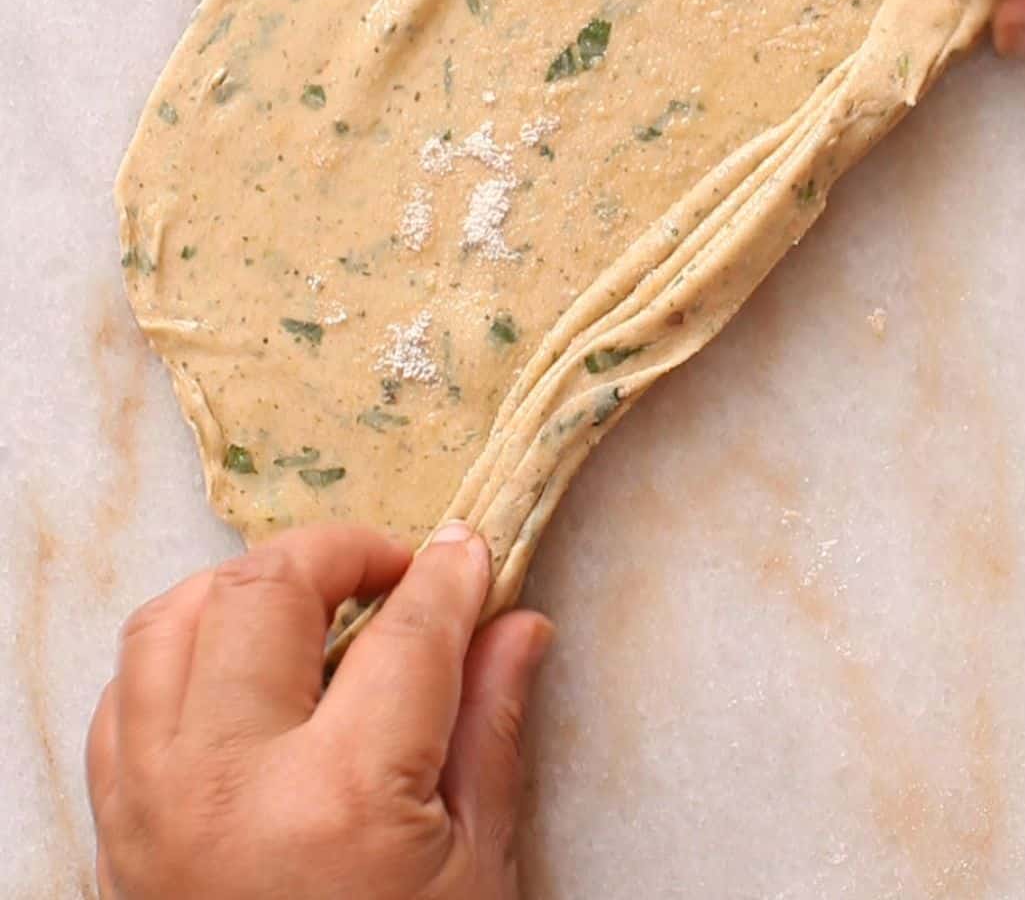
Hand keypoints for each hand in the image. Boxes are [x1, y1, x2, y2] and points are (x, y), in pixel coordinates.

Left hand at [86, 523, 551, 899]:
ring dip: (246, 589)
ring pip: (174, 622)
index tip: (470, 551)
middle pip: (268, 592)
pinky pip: (124, 694)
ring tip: (310, 604)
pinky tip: (239, 670)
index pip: (406, 633)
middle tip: (394, 570)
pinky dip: (179, 654)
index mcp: (338, 803)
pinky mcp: (114, 834)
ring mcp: (153, 808)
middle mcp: (227, 788)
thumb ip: (488, 734)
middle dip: (341, 551)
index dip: (449, 576)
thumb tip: (516, 624)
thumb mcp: (475, 879)